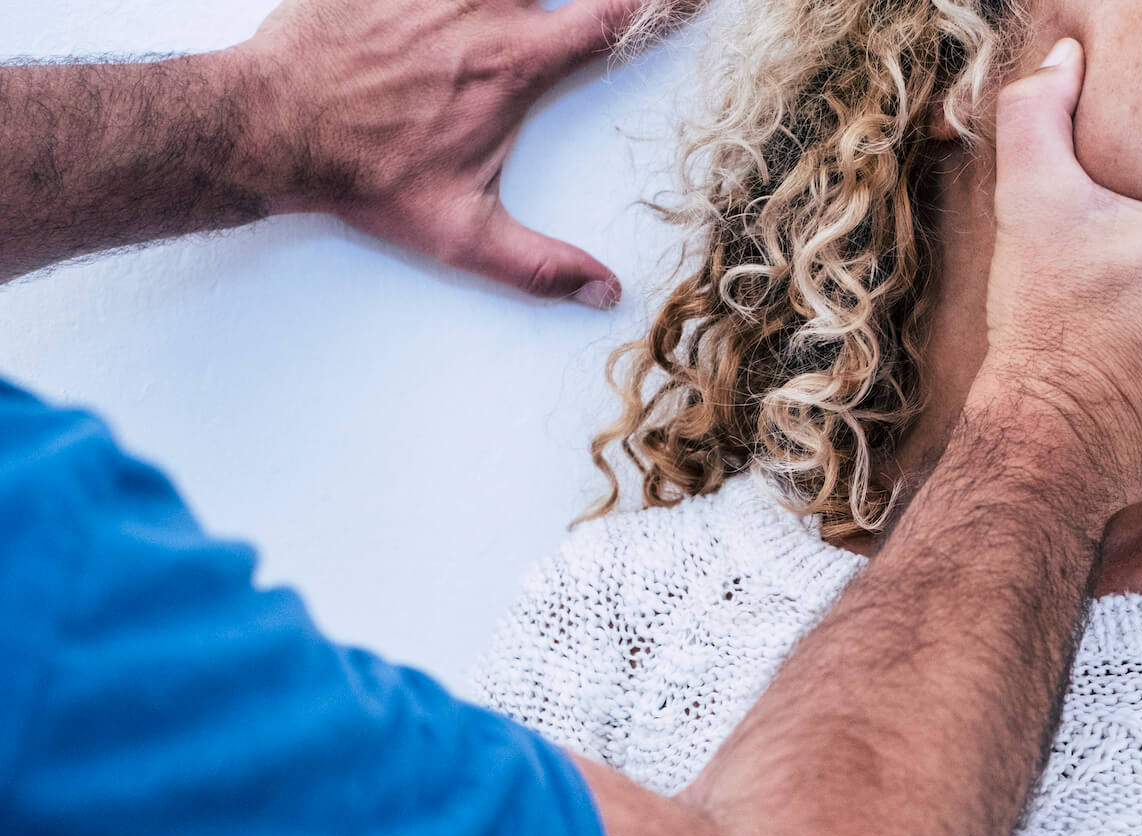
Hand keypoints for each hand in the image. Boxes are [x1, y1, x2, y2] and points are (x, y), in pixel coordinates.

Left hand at [236, 0, 653, 305]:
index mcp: (515, 64)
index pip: (611, 17)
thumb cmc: (364, 178)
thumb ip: (538, 264)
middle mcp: (481, 6)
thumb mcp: (459, 235)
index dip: (662, 2)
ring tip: (517, 10)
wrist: (268, 128)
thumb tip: (604, 291)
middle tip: (589, 9)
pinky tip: (454, 2)